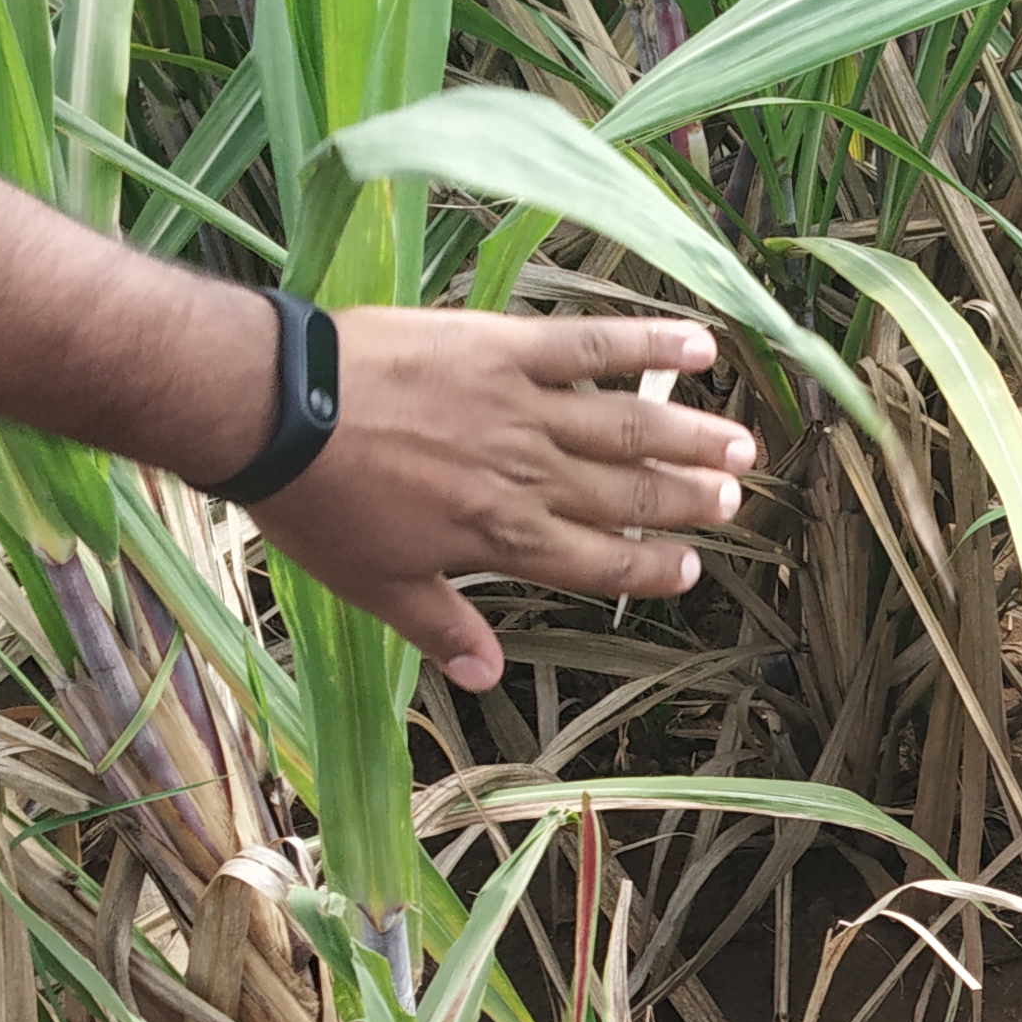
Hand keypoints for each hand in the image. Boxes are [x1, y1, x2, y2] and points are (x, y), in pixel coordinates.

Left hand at [247, 311, 756, 692]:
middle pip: (629, 494)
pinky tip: (699, 345)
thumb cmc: (319, 505)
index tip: (691, 569)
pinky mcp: (505, 349)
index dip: (651, 568)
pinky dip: (649, 342)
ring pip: (629, 426)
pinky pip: (592, 346)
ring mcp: (523, 409)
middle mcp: (529, 477)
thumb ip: (443, 628)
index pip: (600, 562)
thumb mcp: (376, 586)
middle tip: (734, 502)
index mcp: (503, 538)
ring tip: (741, 445)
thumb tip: (488, 678)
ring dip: (690, 437)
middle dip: (687, 501)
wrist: (280, 411)